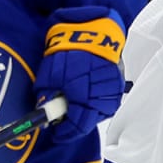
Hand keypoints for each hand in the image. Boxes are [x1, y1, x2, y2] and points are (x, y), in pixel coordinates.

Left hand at [33, 6, 124, 142]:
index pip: (77, 127)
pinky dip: (94, 102)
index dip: (64, 133)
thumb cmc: (68, 50)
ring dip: (84, 112)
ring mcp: (112, 92)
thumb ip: (46, 98)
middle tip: (61, 118)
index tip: (55, 133)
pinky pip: (105, 102)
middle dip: (73, 122)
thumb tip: (44, 114)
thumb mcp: (48, 75)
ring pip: (97, 113)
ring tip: (73, 103)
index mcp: (84, 96)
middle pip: (87, 122)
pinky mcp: (118, 84)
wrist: (92, 28)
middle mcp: (101, 97)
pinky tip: (85, 95)